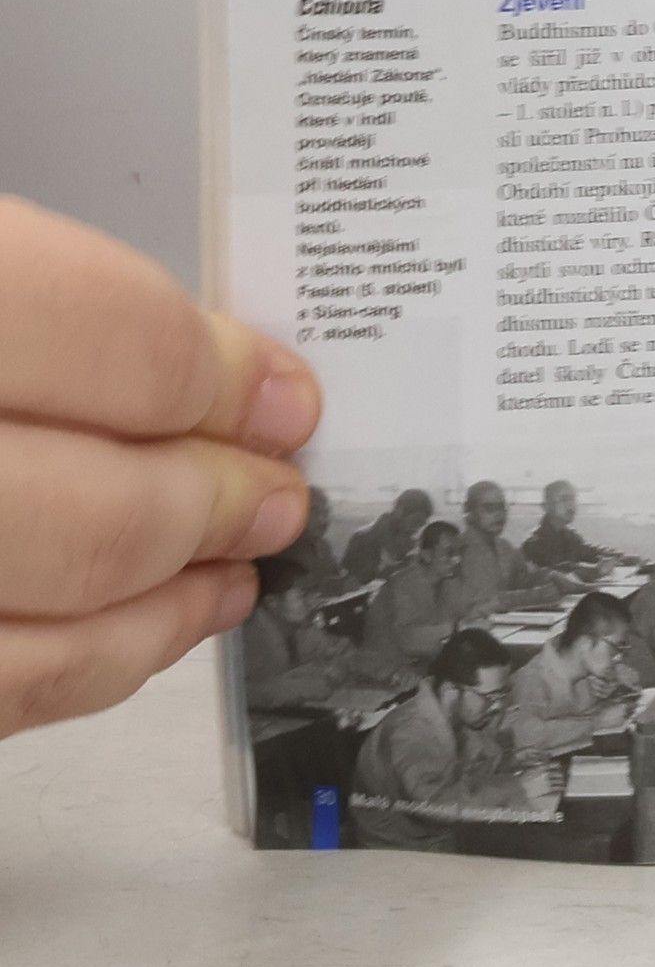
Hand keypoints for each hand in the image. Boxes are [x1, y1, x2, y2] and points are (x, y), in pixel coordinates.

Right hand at [0, 199, 318, 739]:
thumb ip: (58, 301)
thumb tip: (211, 366)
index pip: (111, 339)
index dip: (221, 375)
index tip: (286, 395)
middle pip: (92, 512)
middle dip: (215, 505)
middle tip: (283, 494)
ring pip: (55, 625)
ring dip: (173, 600)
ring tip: (245, 563)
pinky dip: (90, 665)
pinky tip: (153, 623)